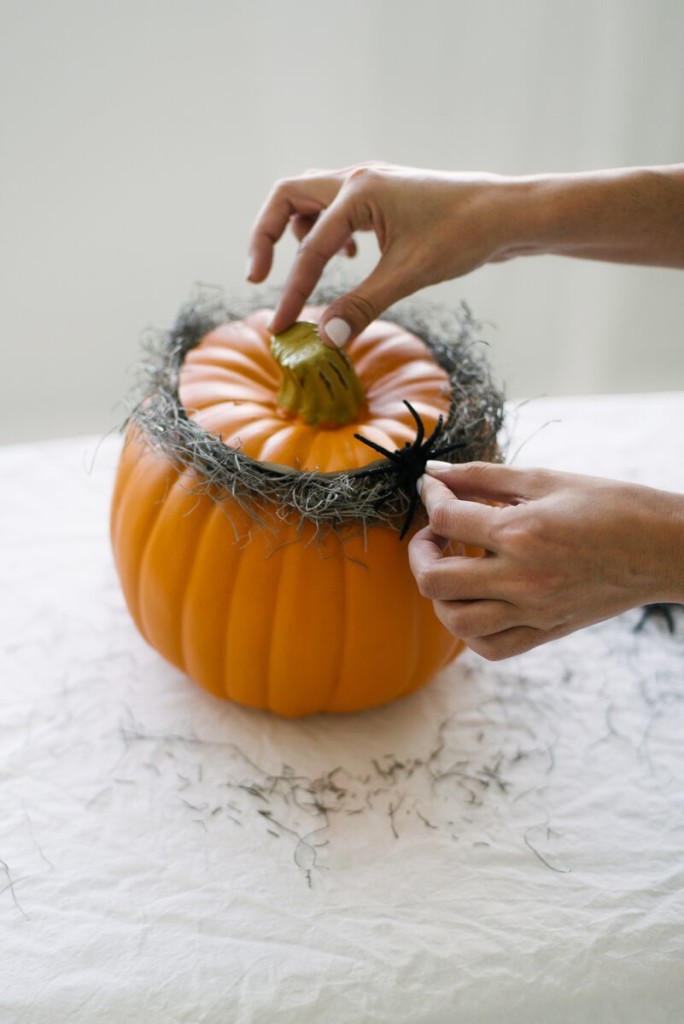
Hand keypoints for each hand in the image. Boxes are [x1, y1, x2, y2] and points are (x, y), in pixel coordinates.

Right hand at [247, 162, 512, 344]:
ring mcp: (370, 185)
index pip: (309, 247)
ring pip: (310, 200)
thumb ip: (362, 306)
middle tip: (257, 277)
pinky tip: (350, 259)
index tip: (281, 327)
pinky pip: (336, 209)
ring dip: (297, 233)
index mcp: (358, 191)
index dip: (293, 291)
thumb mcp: (408, 275)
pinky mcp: (383, 199)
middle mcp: (357, 179)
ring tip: (306, 271)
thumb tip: (326, 340)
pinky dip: (327, 233)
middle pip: (287, 197)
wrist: (507, 214)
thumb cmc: (463, 235)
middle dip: (266, 237)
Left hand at [408, 461, 683, 659]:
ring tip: (452, 566)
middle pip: (434, 579)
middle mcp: (522, 578)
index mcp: (522, 532)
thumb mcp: (545, 480)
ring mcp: (533, 611)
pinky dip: (469, 627)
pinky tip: (475, 599)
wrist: (662, 547)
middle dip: (420, 552)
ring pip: (454, 620)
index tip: (433, 486)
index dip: (430, 496)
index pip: (446, 519)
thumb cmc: (610, 505)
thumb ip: (483, 476)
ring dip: (440, 592)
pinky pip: (489, 645)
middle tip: (435, 533)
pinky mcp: (545, 631)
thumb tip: (434, 471)